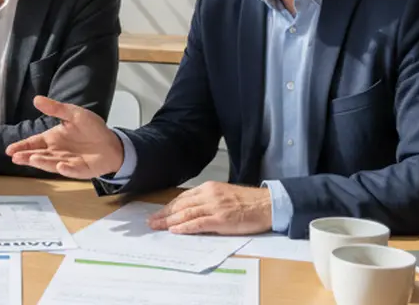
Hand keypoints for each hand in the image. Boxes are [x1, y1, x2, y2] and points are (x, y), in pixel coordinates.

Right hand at [4, 96, 124, 177]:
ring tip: (32, 159)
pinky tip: (60, 166)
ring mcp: (67, 162)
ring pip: (51, 163)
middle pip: (38, 155)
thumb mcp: (74, 114)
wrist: (112, 143)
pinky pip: (72, 170)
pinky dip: (66, 169)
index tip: (10, 150)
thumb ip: (56, 109)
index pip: (34, 143)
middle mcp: (56, 152)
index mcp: (53, 138)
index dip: (22, 146)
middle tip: (15, 158)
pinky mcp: (80, 170)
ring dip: (42, 162)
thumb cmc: (92, 128)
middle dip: (27, 156)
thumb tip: (36, 99)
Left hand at [147, 181, 271, 234]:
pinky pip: (198, 223)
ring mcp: (215, 207)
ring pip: (186, 214)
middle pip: (181, 205)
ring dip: (169, 221)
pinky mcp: (221, 219)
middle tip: (151, 222)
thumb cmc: (248, 202)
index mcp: (209, 188)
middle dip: (164, 214)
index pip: (183, 198)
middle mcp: (209, 195)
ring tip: (157, 226)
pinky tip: (174, 230)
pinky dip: (184, 227)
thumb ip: (208, 201)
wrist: (268, 205)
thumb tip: (192, 211)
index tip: (158, 213)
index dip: (169, 206)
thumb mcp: (224, 195)